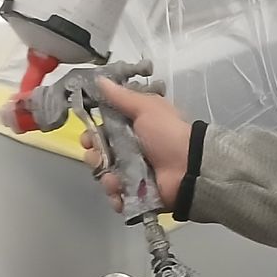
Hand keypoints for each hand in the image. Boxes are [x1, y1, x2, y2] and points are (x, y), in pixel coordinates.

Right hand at [79, 77, 193, 214]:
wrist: (189, 166)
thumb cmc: (167, 133)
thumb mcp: (146, 108)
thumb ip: (121, 97)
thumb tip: (99, 79)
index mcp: (129, 130)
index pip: (100, 133)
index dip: (90, 136)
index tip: (87, 138)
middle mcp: (128, 151)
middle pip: (98, 156)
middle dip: (95, 158)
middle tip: (100, 159)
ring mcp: (132, 174)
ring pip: (105, 177)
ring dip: (106, 179)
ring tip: (116, 181)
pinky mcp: (136, 194)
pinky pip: (117, 197)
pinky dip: (116, 197)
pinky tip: (121, 193)